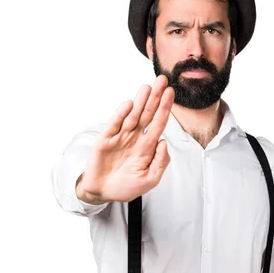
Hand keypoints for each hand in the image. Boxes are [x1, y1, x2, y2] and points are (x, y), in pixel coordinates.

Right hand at [79, 74, 174, 202]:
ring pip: (132, 116)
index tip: (171, 93)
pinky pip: (115, 124)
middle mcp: (135, 138)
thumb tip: (164, 142)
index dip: (165, 108)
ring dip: (140, 101)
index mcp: (147, 147)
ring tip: (148, 87)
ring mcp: (120, 137)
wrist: (102, 192)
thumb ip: (159, 163)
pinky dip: (121, 114)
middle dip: (155, 98)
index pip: (158, 123)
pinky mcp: (106, 139)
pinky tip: (130, 104)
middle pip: (147, 115)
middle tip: (162, 80)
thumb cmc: (126, 187)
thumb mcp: (149, 180)